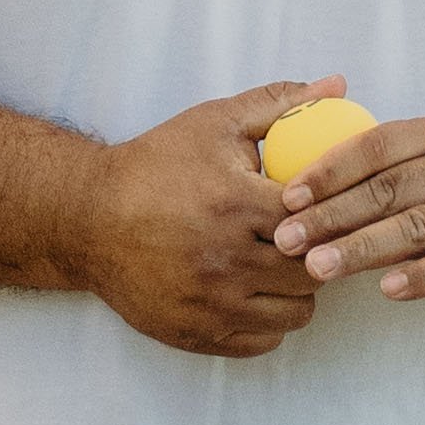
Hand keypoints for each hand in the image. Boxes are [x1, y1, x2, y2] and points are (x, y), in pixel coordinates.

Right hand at [76, 83, 348, 357]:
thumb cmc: (156, 165)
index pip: (318, 221)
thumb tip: (338, 84)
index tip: (325, 210)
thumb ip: (281, 105)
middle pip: (313, 272)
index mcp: (234, 204)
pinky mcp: (195, 333)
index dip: (330, 215)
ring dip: (297, 292)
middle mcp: (224, 259)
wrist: (86, 219)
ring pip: (296, 313)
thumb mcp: (215, 122)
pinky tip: (256, 293)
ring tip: (283, 267)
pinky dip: (268, 320)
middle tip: (310, 241)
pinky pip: (263, 341)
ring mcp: (210, 303)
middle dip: (318, 255)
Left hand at [277, 111, 424, 318]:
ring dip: (362, 248)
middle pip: (390, 189)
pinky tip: (386, 290)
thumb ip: (389, 172)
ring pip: (418, 227)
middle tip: (286, 238)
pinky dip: (421, 277)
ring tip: (318, 267)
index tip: (286, 196)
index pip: (378, 145)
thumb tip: (304, 191)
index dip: (329, 170)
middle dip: (331, 214)